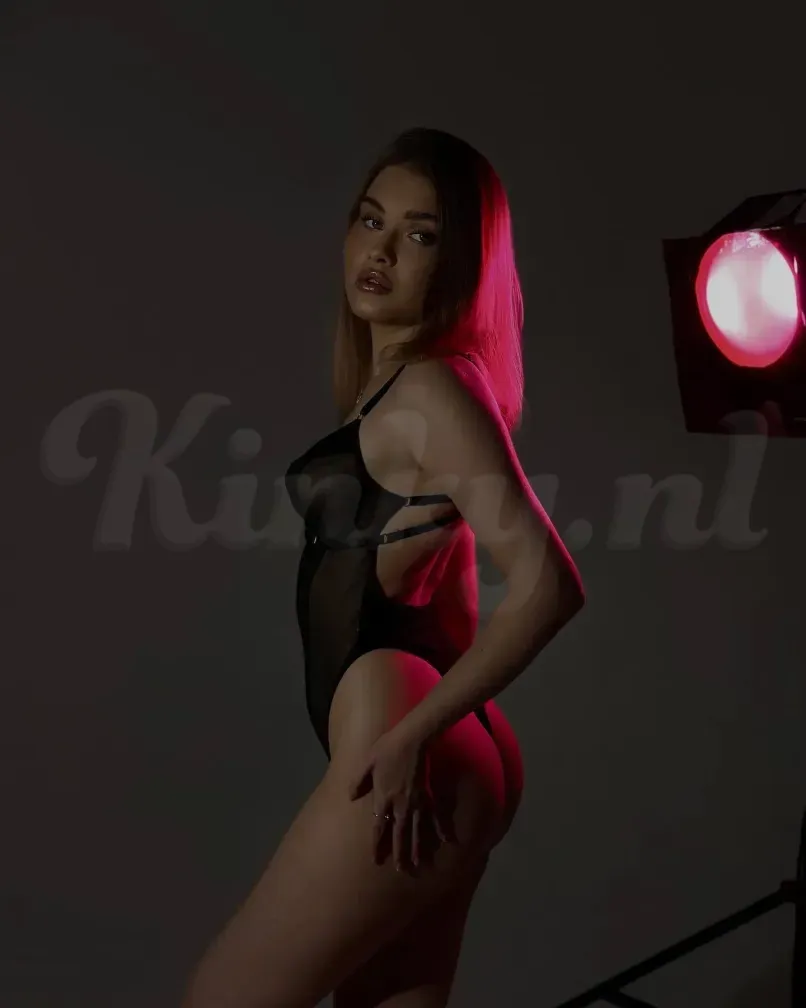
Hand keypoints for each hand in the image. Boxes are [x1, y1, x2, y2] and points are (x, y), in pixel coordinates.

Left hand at [348, 729, 449, 871]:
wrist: (412, 738)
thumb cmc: (386, 748)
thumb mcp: (366, 762)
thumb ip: (358, 781)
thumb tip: (351, 797)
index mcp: (383, 797)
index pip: (379, 826)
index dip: (377, 844)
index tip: (376, 860)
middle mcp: (400, 804)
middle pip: (399, 833)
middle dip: (400, 853)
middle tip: (401, 870)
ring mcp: (416, 801)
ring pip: (416, 829)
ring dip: (417, 847)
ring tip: (418, 863)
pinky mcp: (427, 794)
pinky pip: (435, 814)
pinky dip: (441, 828)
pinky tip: (446, 841)